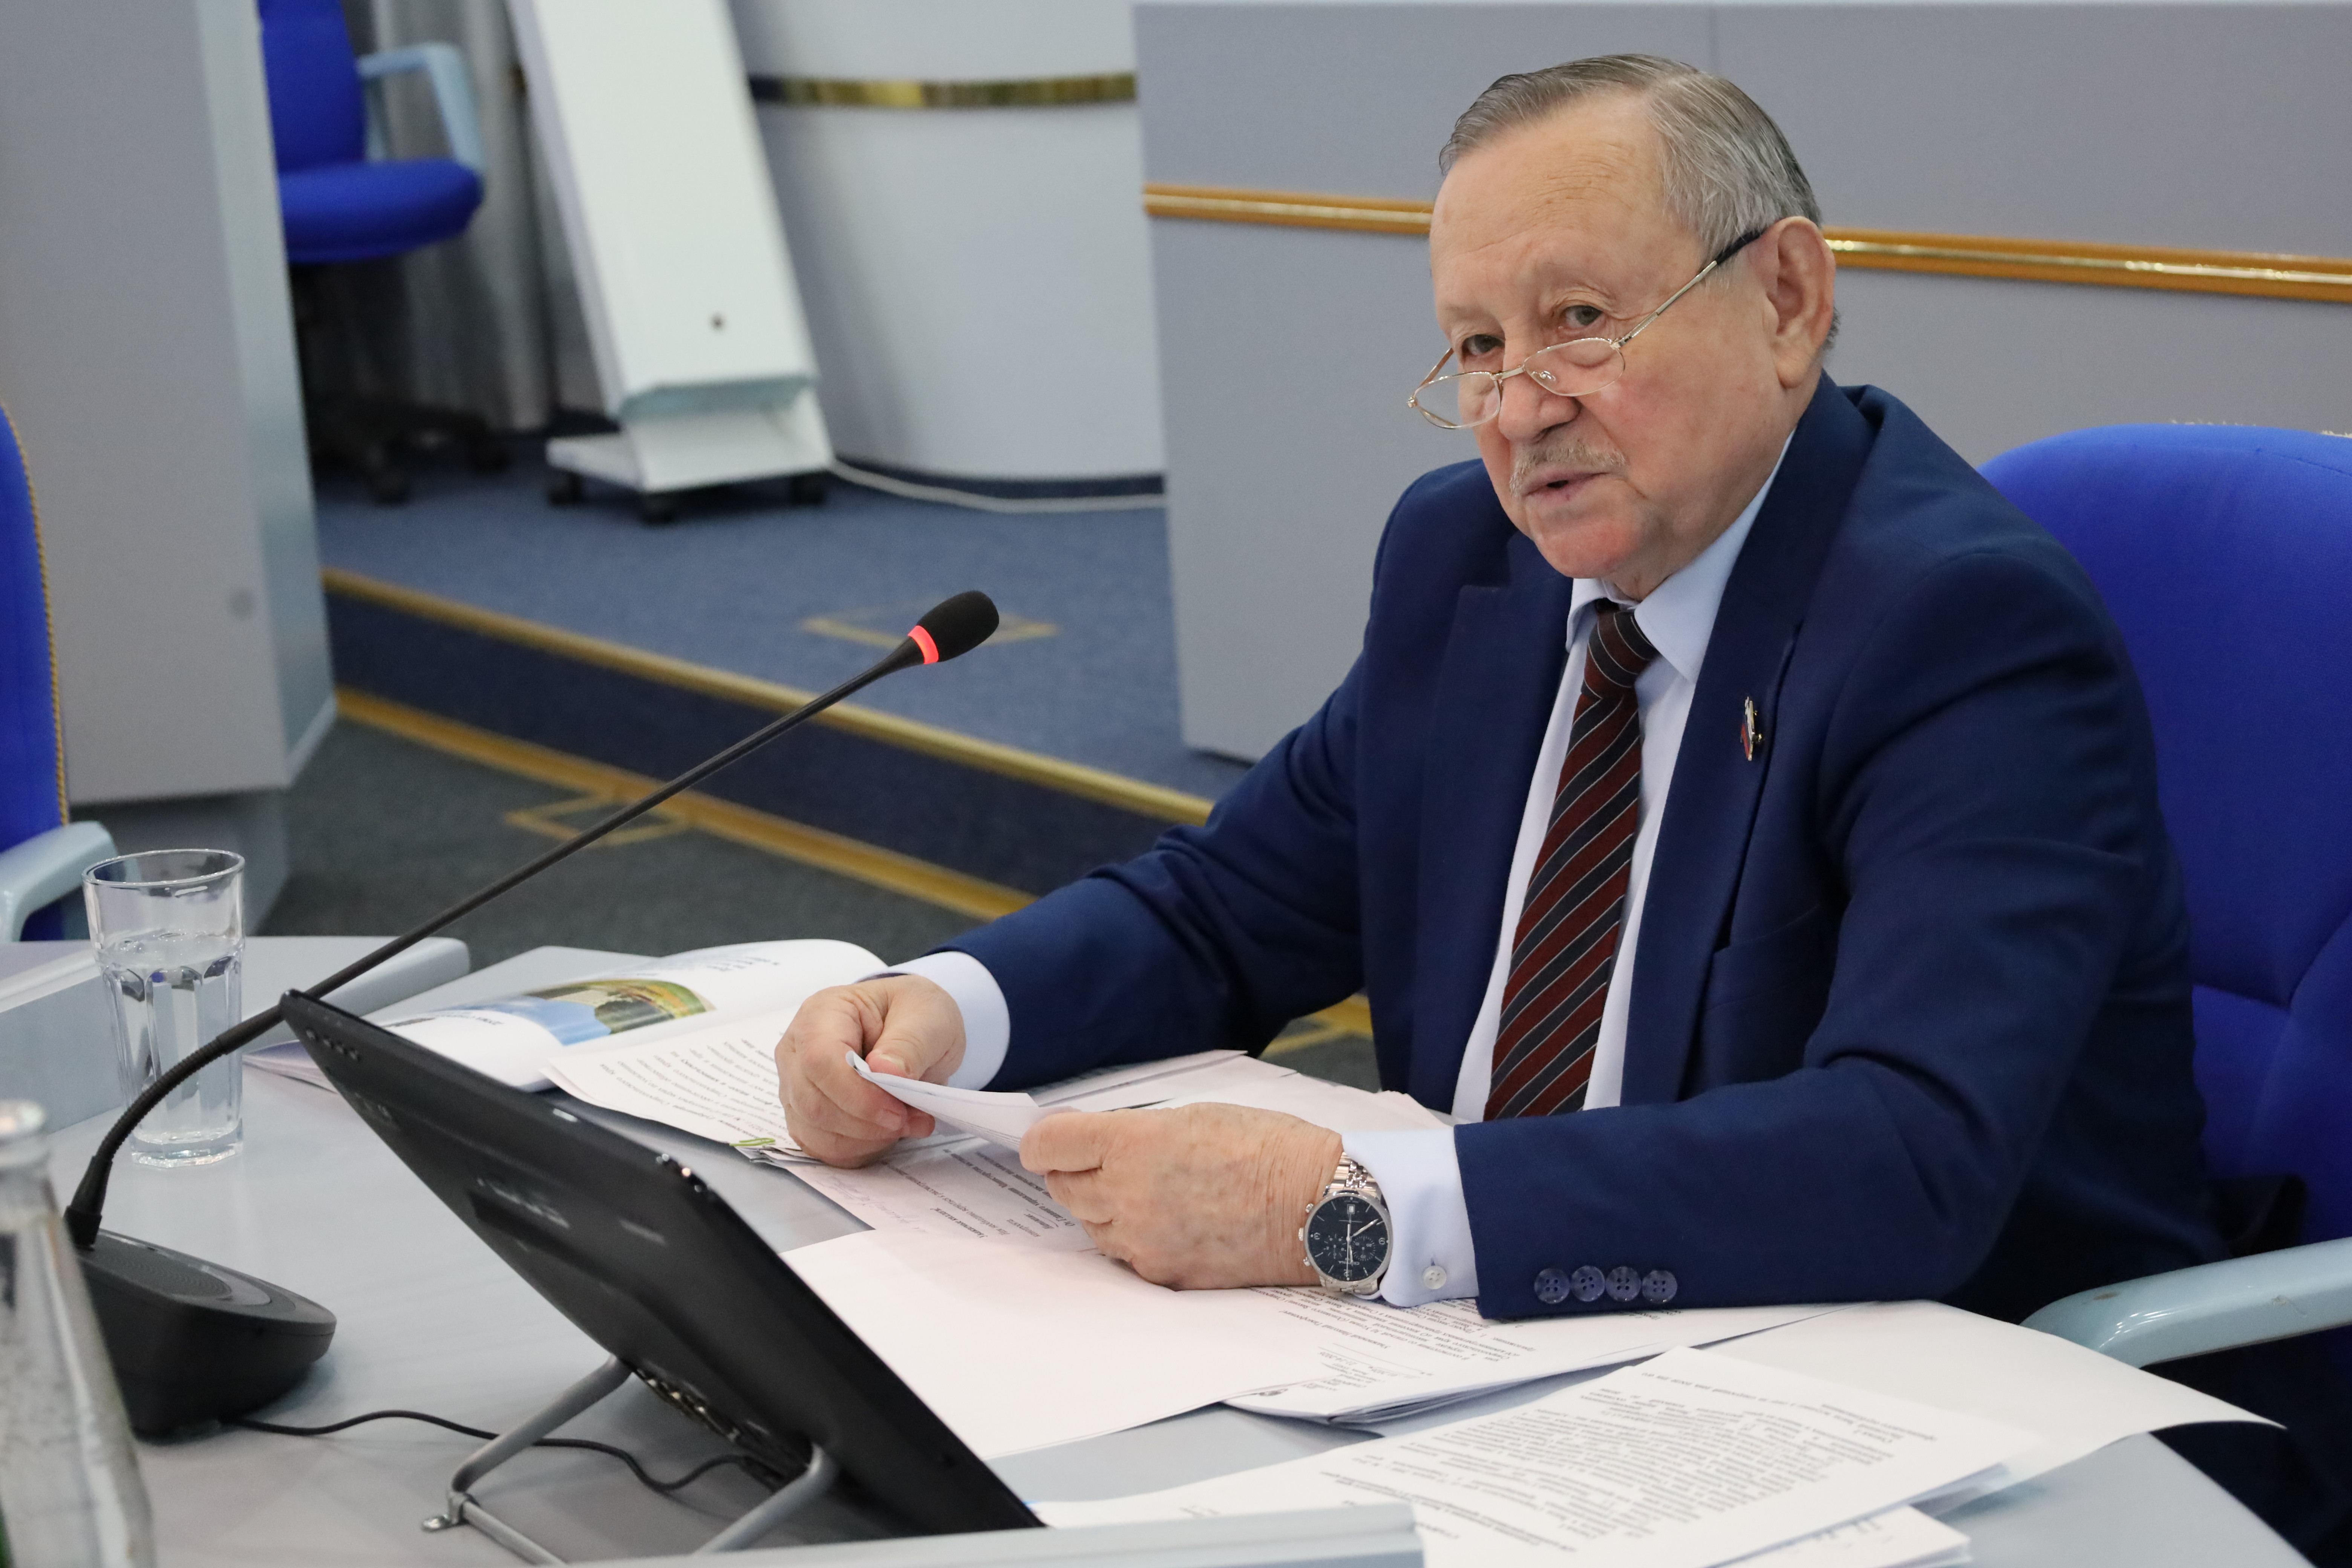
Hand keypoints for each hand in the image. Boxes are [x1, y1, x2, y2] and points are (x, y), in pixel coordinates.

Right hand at [775, 976, 964, 1166]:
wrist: (914, 1028)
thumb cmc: (915, 1014)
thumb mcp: (930, 1016)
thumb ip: (910, 1043)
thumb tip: (883, 1072)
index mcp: (822, 1013)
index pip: (820, 1060)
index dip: (857, 1096)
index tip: (898, 1113)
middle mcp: (797, 1050)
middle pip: (812, 1102)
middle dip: (866, 1123)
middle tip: (912, 1120)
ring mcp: (796, 1084)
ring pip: (814, 1130)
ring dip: (865, 1139)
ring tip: (906, 1123)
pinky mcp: (805, 1115)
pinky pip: (821, 1146)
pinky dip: (857, 1150)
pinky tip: (885, 1133)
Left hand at [1021, 1104, 1343, 1288]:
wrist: (1319, 1208)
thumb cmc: (1268, 1149)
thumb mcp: (1194, 1117)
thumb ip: (1135, 1133)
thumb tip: (1096, 1143)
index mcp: (1133, 1144)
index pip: (1049, 1145)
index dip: (1043, 1142)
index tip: (1047, 1142)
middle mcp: (1129, 1195)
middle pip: (1063, 1187)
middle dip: (1074, 1172)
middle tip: (1101, 1161)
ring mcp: (1144, 1241)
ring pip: (1091, 1224)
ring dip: (1103, 1206)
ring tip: (1147, 1191)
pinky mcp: (1163, 1274)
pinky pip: (1125, 1256)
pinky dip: (1134, 1238)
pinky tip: (1169, 1222)